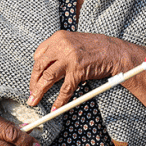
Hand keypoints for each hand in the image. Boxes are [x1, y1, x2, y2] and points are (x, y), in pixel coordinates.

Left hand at [28, 31, 142, 111]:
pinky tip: (55, 108)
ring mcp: (69, 58)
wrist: (114, 52)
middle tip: (31, 94)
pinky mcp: (77, 71)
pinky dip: (59, 100)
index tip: (35, 78)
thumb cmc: (95, 48)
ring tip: (34, 102)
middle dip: (33, 82)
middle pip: (40, 66)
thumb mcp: (73, 42)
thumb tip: (47, 65)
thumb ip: (60, 49)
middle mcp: (61, 46)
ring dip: (39, 91)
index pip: (39, 55)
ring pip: (48, 77)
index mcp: (58, 37)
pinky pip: (65, 89)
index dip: (36, 69)